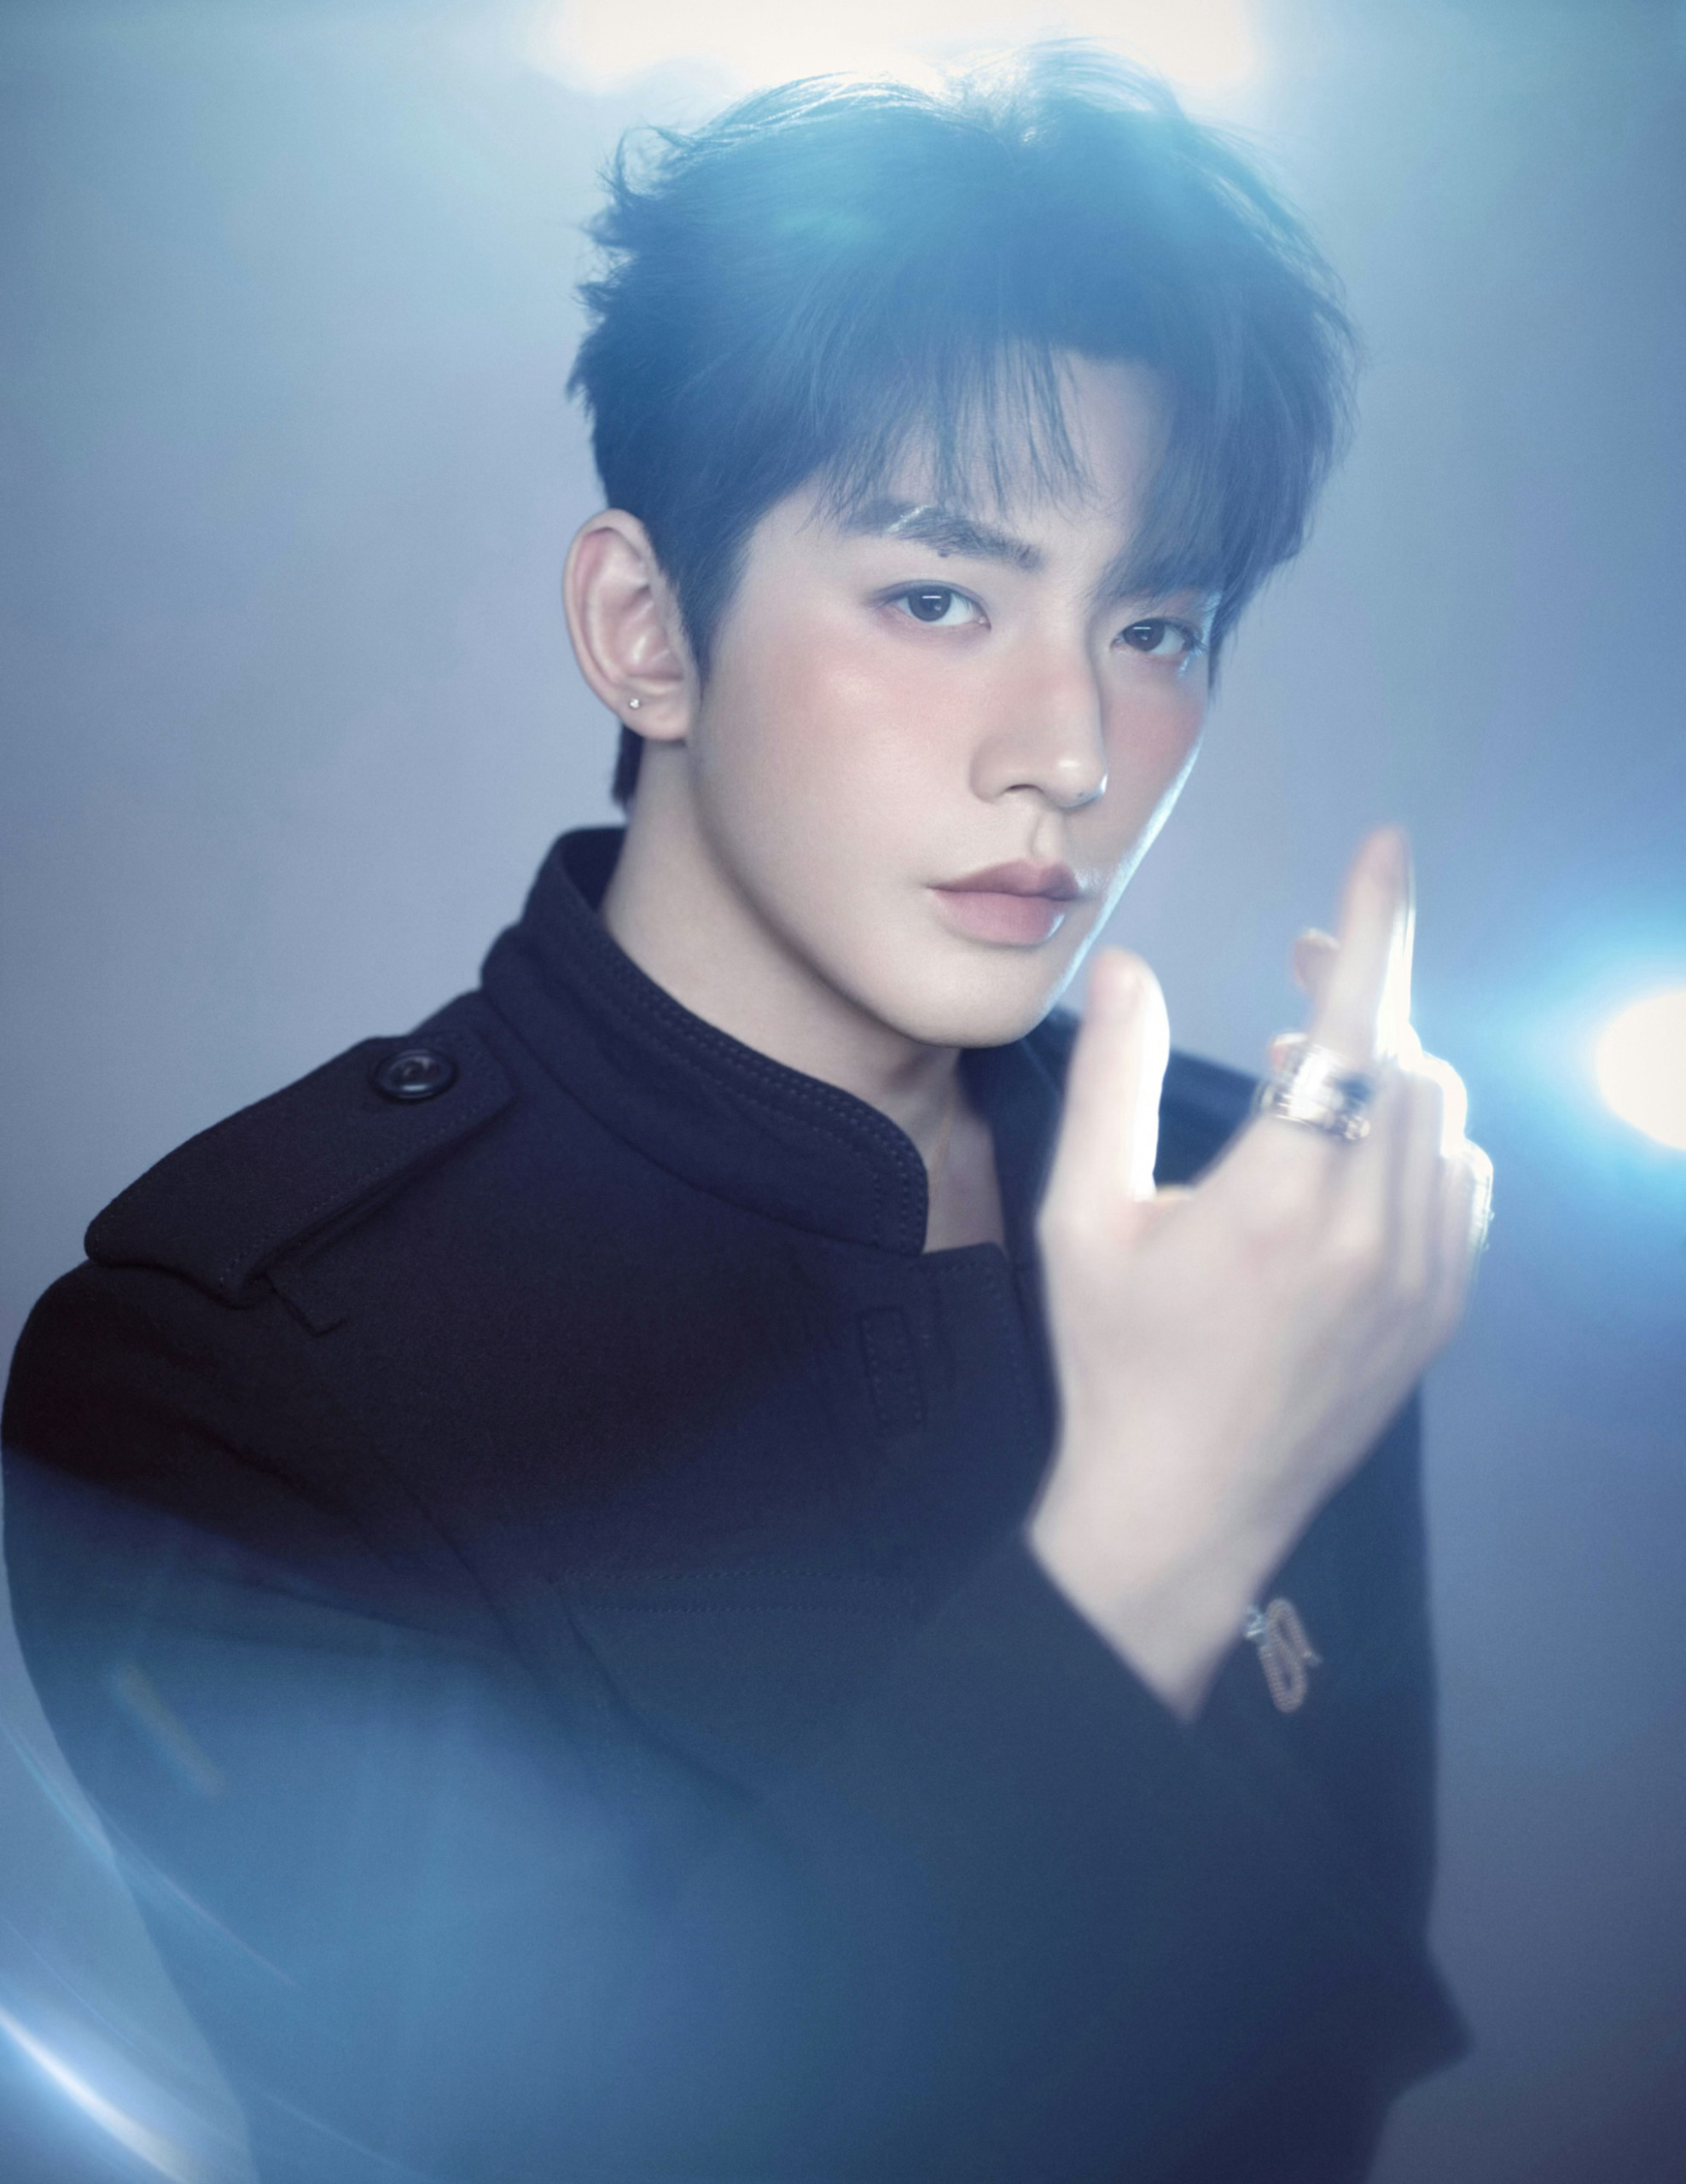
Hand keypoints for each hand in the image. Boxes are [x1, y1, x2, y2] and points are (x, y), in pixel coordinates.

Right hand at [1028, 829, 1490, 1717]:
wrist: (1184, 1512)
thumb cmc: (1117, 1361)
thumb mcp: (1082, 1221)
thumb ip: (1110, 1083)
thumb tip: (1127, 966)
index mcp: (1278, 1202)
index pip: (1354, 1026)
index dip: (1371, 926)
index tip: (1384, 846)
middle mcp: (1372, 1233)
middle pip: (1408, 1060)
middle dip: (1364, 989)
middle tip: (1299, 964)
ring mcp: (1422, 1278)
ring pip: (1446, 1118)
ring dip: (1394, 1064)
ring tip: (1316, 1062)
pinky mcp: (1440, 1313)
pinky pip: (1465, 1183)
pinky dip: (1427, 1137)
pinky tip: (1367, 1147)